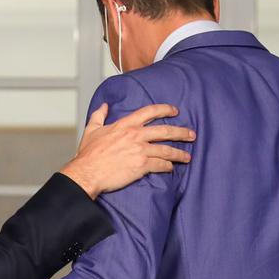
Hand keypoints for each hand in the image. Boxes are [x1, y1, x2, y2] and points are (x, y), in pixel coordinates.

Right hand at [59, 102, 194, 198]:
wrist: (87, 172)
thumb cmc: (88, 155)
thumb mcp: (91, 130)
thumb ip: (99, 116)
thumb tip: (103, 106)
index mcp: (125, 125)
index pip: (149, 112)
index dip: (165, 109)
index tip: (174, 111)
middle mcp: (135, 135)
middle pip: (165, 130)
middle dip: (181, 132)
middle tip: (191, 134)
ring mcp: (140, 150)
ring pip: (166, 150)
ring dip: (179, 153)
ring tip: (187, 156)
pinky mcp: (141, 166)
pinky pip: (161, 165)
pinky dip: (168, 166)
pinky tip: (171, 168)